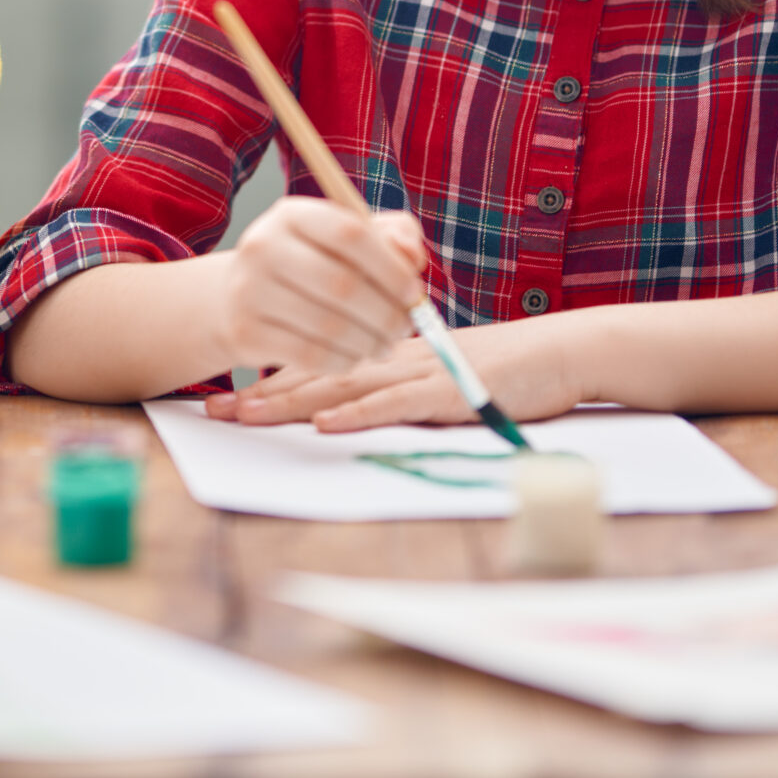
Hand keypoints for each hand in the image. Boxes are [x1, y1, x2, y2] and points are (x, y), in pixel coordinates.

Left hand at [205, 314, 583, 431]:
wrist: (563, 352)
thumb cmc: (507, 367)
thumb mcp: (442, 373)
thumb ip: (402, 386)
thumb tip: (358, 408)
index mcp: (390, 353)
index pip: (321, 364)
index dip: (272, 381)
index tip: (229, 399)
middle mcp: (396, 358)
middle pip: (318, 376)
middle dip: (263, 395)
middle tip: (215, 412)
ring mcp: (422, 373)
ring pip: (345, 387)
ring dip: (294, 403)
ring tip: (249, 415)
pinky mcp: (451, 393)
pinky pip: (397, 404)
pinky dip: (360, 415)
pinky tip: (326, 425)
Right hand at [209, 198, 427, 374]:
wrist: (237, 296)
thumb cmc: (310, 263)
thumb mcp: (348, 239)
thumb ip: (392, 237)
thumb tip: (412, 259)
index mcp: (293, 214)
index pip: (350, 233)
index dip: (391, 267)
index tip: (413, 292)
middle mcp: (264, 246)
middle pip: (343, 285)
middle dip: (386, 314)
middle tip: (405, 328)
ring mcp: (249, 290)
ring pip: (330, 326)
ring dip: (370, 342)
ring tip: (384, 345)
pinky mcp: (245, 333)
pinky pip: (310, 356)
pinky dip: (343, 361)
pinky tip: (353, 356)